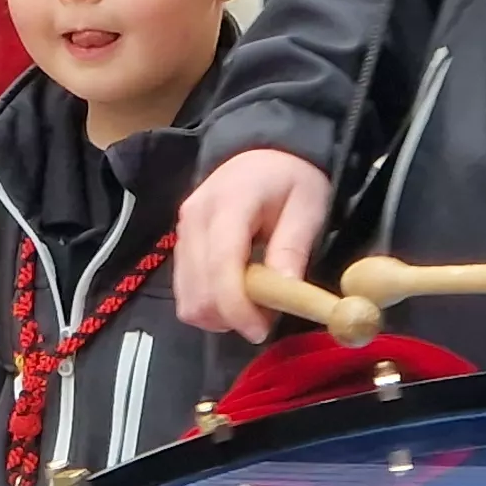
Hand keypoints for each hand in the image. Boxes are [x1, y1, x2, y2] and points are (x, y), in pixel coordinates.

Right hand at [178, 148, 331, 341]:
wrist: (263, 154)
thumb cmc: (291, 179)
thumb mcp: (307, 207)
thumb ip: (292, 249)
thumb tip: (284, 294)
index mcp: (229, 203)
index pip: (221, 265)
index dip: (237, 307)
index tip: (259, 331)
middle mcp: (194, 219)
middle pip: (198, 289)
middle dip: (231, 317)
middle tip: (266, 318)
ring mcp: (181, 232)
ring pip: (187, 297)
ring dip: (219, 315)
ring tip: (253, 305)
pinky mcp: (179, 244)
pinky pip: (185, 291)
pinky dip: (209, 305)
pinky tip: (235, 296)